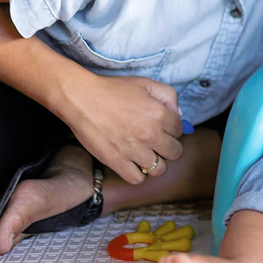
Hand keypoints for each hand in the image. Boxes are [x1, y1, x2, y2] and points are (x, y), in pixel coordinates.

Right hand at [62, 73, 184, 183]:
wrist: (82, 99)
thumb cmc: (113, 90)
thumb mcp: (146, 84)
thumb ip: (168, 96)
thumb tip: (178, 115)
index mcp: (160, 114)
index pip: (179, 131)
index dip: (172, 129)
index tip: (163, 127)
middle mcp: (150, 134)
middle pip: (175, 153)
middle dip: (169, 148)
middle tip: (158, 143)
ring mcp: (134, 150)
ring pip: (159, 169)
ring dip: (156, 163)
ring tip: (148, 155)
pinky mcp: (117, 162)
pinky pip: (137, 179)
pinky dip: (138, 174)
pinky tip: (134, 163)